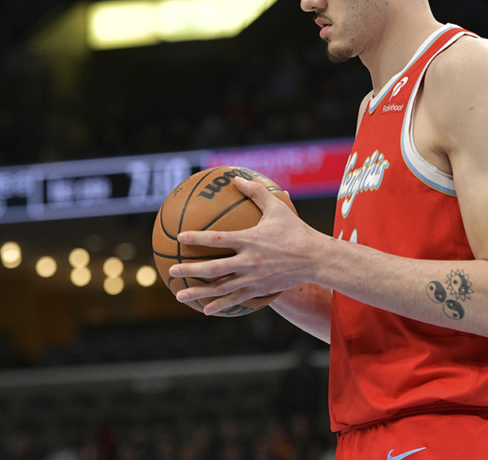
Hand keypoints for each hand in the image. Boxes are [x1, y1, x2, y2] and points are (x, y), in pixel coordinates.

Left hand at [169, 176, 325, 314]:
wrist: (316, 258)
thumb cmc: (296, 230)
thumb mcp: (277, 208)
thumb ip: (256, 192)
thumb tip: (237, 178)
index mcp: (250, 240)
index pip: (217, 239)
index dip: (197, 238)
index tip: (180, 237)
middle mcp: (249, 261)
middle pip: (213, 268)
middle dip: (190, 270)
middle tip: (172, 271)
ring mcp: (253, 278)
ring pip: (221, 288)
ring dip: (198, 293)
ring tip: (179, 295)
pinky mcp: (260, 289)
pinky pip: (236, 299)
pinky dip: (220, 305)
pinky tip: (205, 310)